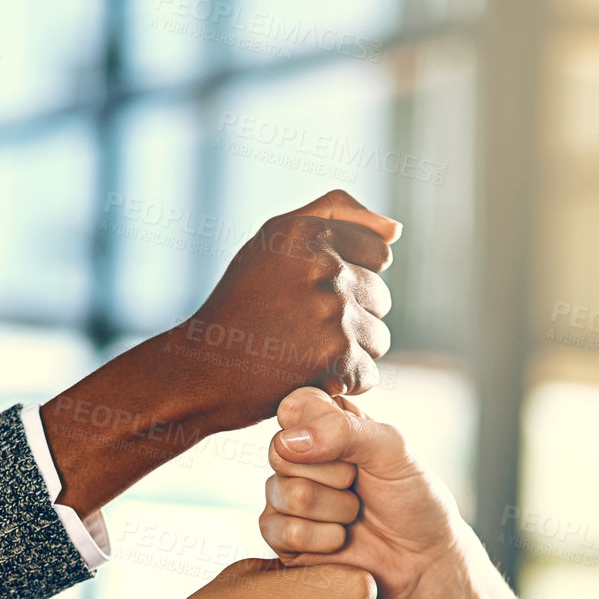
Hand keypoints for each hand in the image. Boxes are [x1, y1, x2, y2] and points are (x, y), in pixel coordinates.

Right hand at [184, 191, 398, 426]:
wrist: (202, 370)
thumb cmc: (240, 304)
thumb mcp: (273, 240)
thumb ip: (335, 214)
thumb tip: (396, 231)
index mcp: (309, 232)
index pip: (379, 253)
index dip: (352, 277)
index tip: (315, 294)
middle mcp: (324, 267)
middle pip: (381, 298)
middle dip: (352, 316)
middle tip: (304, 330)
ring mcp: (332, 315)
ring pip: (379, 338)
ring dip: (351, 352)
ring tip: (305, 354)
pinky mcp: (334, 360)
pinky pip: (369, 374)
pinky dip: (343, 384)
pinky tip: (309, 377)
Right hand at [261, 388, 527, 598]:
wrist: (429, 582)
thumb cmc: (424, 514)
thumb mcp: (397, 458)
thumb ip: (347, 430)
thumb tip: (291, 424)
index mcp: (333, 428)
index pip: (294, 412)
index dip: (323, 440)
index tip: (359, 463)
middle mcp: (308, 464)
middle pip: (280, 458)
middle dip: (328, 485)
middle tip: (363, 504)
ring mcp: (295, 507)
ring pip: (272, 499)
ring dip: (322, 520)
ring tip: (356, 533)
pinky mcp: (287, 550)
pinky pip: (271, 537)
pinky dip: (311, 548)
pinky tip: (341, 556)